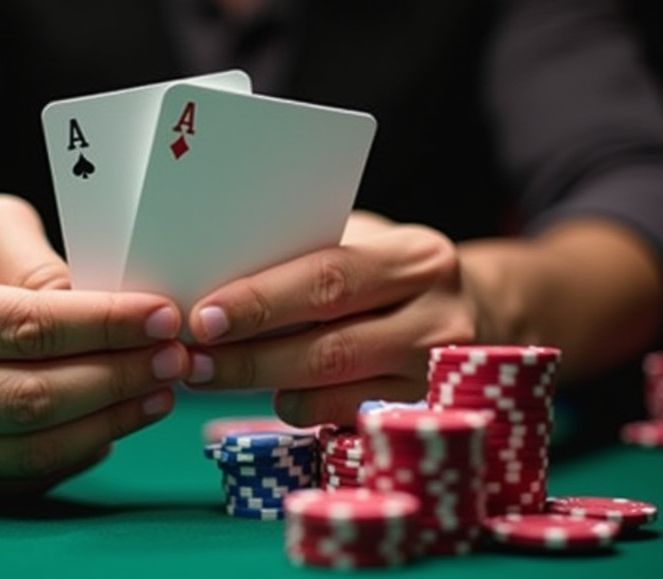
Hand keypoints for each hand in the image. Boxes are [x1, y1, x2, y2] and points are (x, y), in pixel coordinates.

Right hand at [0, 195, 186, 494]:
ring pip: (37, 448)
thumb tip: (91, 301)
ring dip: (112, 421)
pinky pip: (31, 475)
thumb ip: (35, 257)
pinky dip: (85, 449)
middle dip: (118, 378)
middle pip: (34, 397)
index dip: (103, 325)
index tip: (163, 316)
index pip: (27, 327)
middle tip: (175, 357)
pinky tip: (120, 417)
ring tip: (163, 390)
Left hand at [182, 211, 476, 426]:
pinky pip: (338, 419)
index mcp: (416, 258)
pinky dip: (295, 407)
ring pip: (328, 392)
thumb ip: (307, 257)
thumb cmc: (389, 273)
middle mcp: (437, 320)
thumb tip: (212, 278)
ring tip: (209, 374)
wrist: (472, 311)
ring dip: (259, 387)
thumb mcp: (363, 243)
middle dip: (247, 357)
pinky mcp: (419, 417)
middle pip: (326, 348)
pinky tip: (271, 390)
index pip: (328, 280)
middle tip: (191, 360)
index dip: (260, 303)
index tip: (203, 317)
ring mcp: (432, 378)